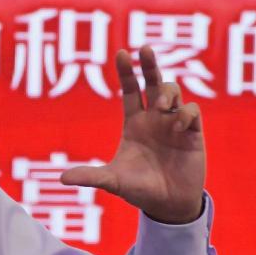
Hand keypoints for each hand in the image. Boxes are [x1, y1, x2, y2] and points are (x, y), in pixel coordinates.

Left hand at [61, 48, 205, 224]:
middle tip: (145, 49)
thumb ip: (91, 176)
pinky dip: (185, 114)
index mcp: (134, 123)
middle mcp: (154, 118)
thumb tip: (61, 178)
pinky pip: (192, 111)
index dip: (127, 71)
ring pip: (173, 92)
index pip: (131, 90)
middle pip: (153, 82)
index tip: (122, 53)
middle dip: (149, 64)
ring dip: (167, 93)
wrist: (168, 205)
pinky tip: (178, 127)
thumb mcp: (114, 181)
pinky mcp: (193, 134)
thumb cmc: (139, 190)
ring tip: (162, 108)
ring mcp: (174, 124)